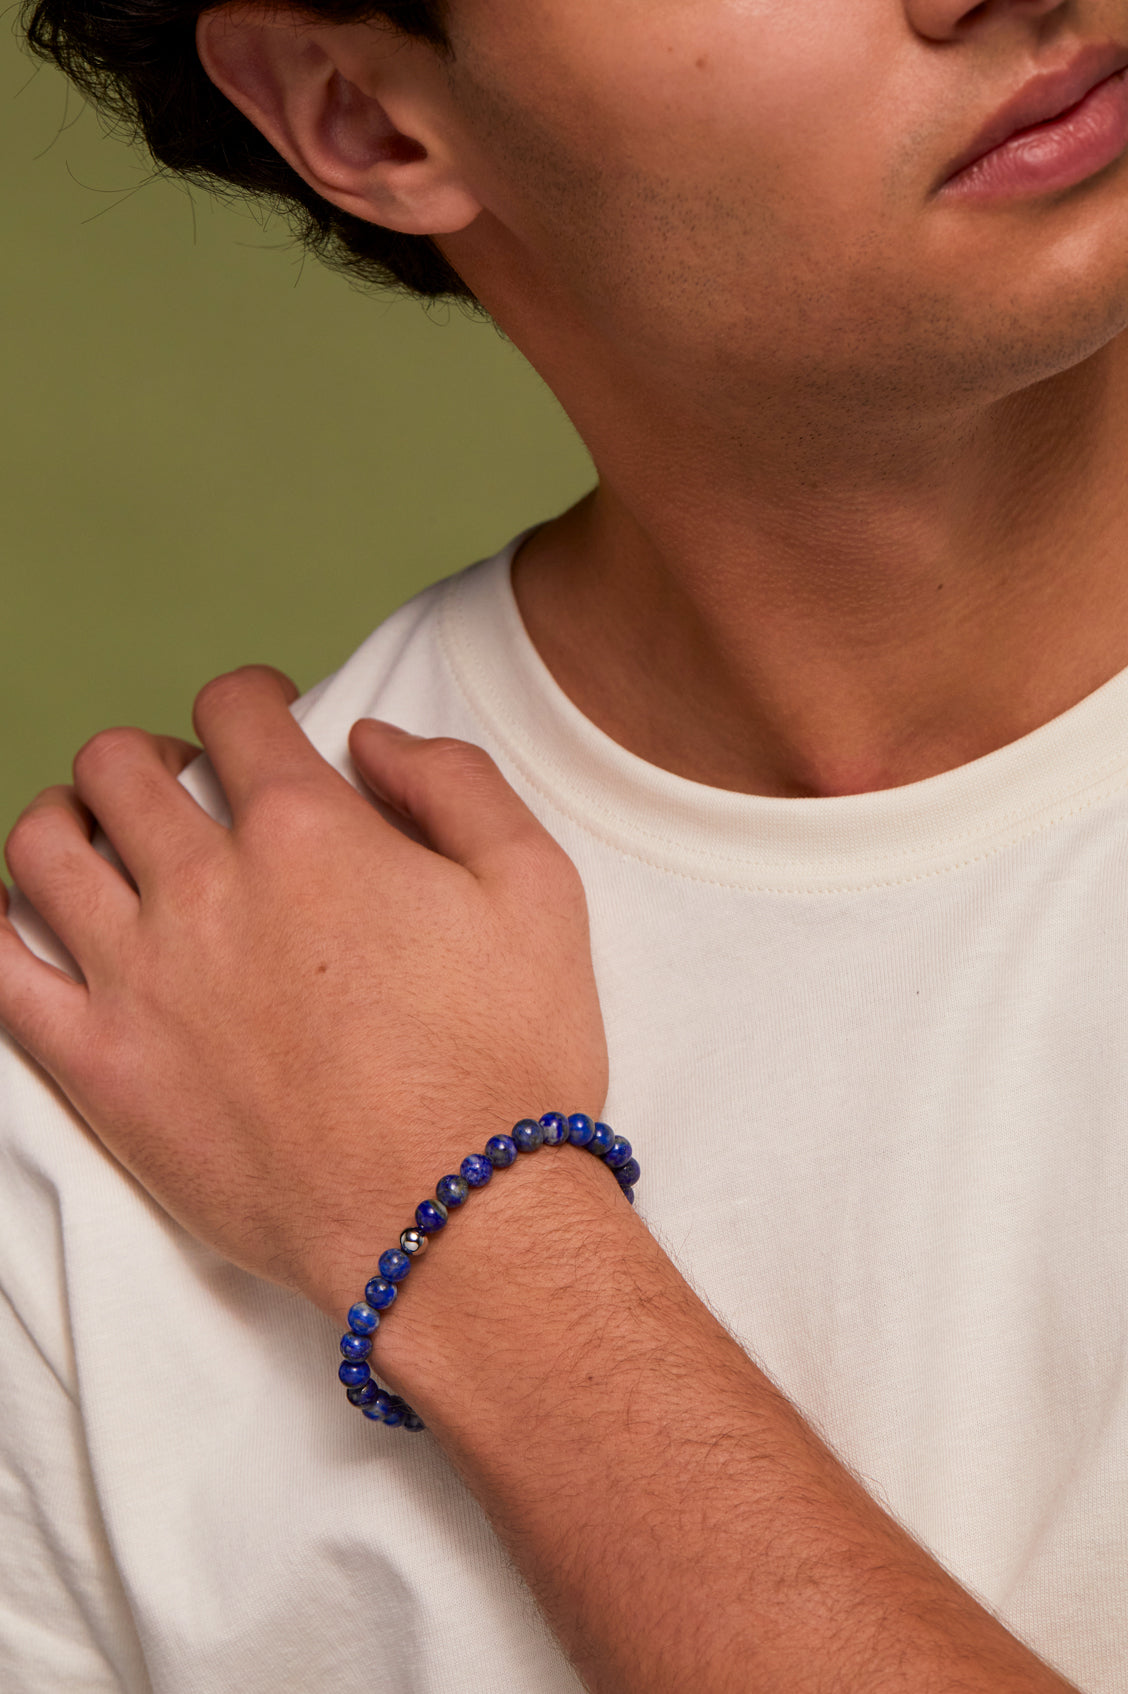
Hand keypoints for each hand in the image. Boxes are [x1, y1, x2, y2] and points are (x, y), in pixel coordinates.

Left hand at [0, 666, 606, 1314]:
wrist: (456, 1222)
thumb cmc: (506, 1061)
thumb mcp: (537, 887)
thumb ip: (455, 781)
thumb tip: (372, 739)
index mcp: (309, 831)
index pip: (235, 711)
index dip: (249, 699)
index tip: (263, 720)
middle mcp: (208, 886)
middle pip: (120, 765)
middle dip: (151, 753)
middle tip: (184, 784)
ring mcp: (141, 979)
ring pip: (44, 847)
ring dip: (66, 818)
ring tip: (99, 839)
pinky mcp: (103, 1070)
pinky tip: (21, 923)